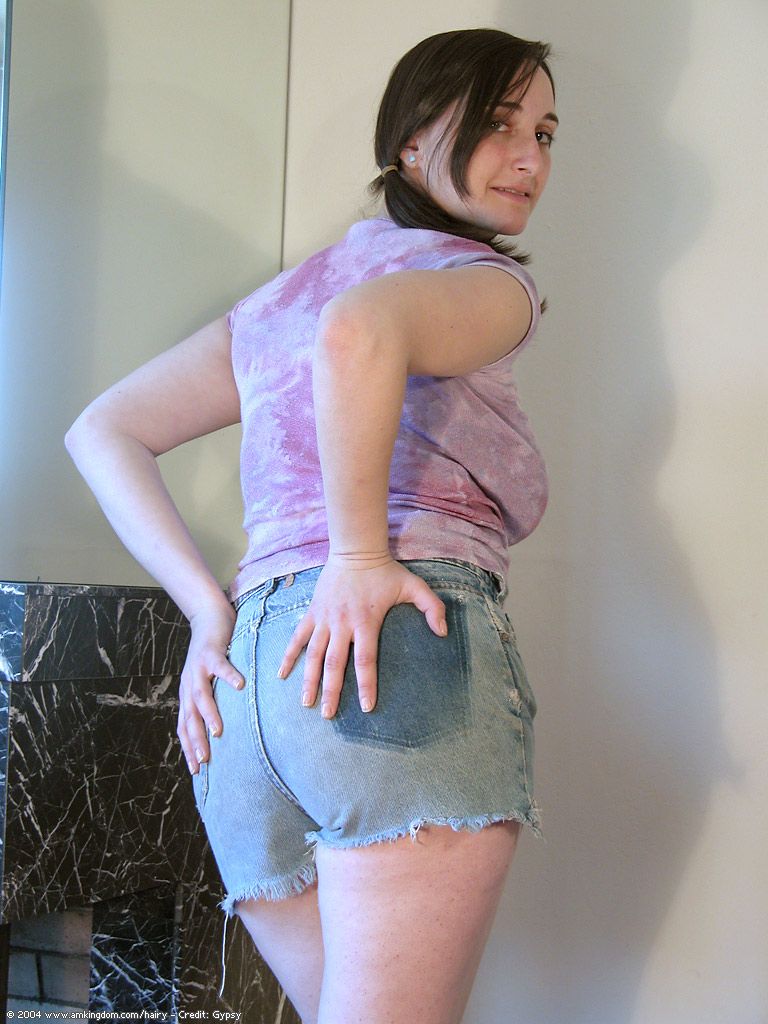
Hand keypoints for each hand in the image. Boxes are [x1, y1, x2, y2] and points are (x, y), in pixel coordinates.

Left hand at [177, 606, 243, 773]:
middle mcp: (189, 684)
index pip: (184, 726)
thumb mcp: (209, 680)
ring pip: (201, 695)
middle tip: (204, 761)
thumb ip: (214, 700)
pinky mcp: (211, 652)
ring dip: (209, 714)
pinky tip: (240, 687)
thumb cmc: (213, 652)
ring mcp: (198, 668)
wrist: (208, 618)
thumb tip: (223, 727)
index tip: (196, 771)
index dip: (188, 748)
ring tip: (218, 732)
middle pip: (190, 716)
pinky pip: (221, 666)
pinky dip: (229, 676)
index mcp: (189, 693)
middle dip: (196, 740)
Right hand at [278, 556, 446, 718]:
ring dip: (308, 679)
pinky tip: (282, 674)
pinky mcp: (313, 612)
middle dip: (331, 691)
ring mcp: (324, 619)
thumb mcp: (414, 586)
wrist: (355, 550)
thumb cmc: (386, 571)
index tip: (367, 707)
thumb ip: (432, 607)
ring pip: (312, 654)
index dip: (366, 684)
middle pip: (334, 664)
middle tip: (328, 715)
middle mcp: (342, 623)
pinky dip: (288, 656)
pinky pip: (298, 637)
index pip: (365, 660)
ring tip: (306, 703)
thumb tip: (443, 633)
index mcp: (366, 622)